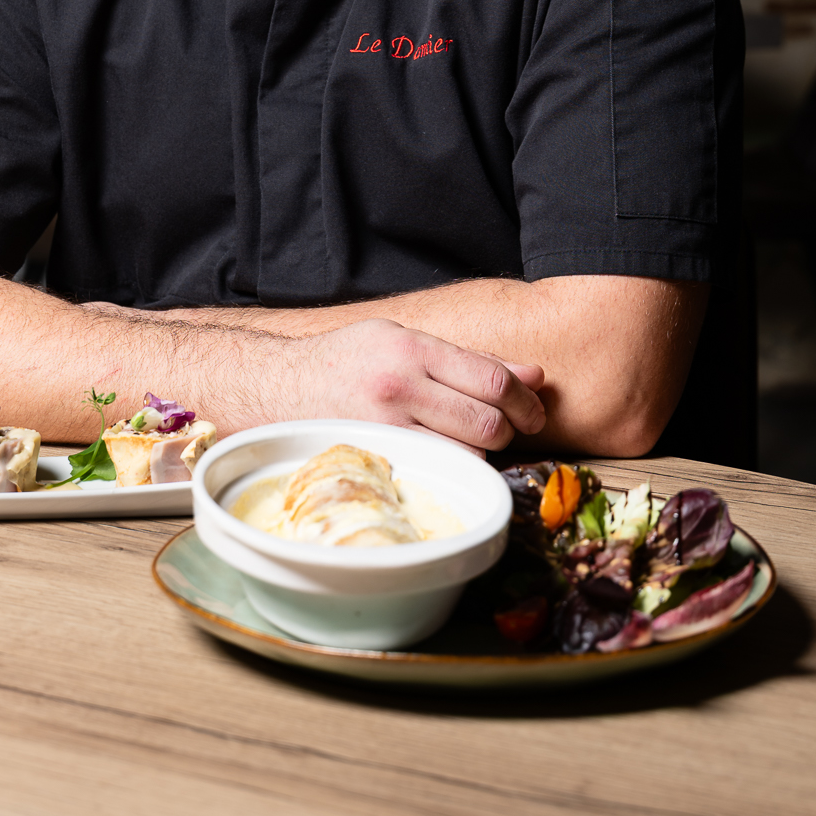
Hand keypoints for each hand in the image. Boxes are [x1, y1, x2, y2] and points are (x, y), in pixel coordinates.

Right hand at [287, 318, 544, 454]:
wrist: (279, 387)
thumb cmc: (349, 361)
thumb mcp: (406, 342)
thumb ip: (471, 361)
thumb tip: (535, 374)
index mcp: (412, 350)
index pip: (492, 380)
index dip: (526, 399)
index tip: (534, 409)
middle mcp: (399, 388)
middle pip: (487, 422)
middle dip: (511, 429)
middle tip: (510, 428)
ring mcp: (385, 428)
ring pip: (466, 454)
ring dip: (480, 451)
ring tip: (468, 439)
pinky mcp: (376, 458)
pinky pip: (437, 472)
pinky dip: (452, 468)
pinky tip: (444, 456)